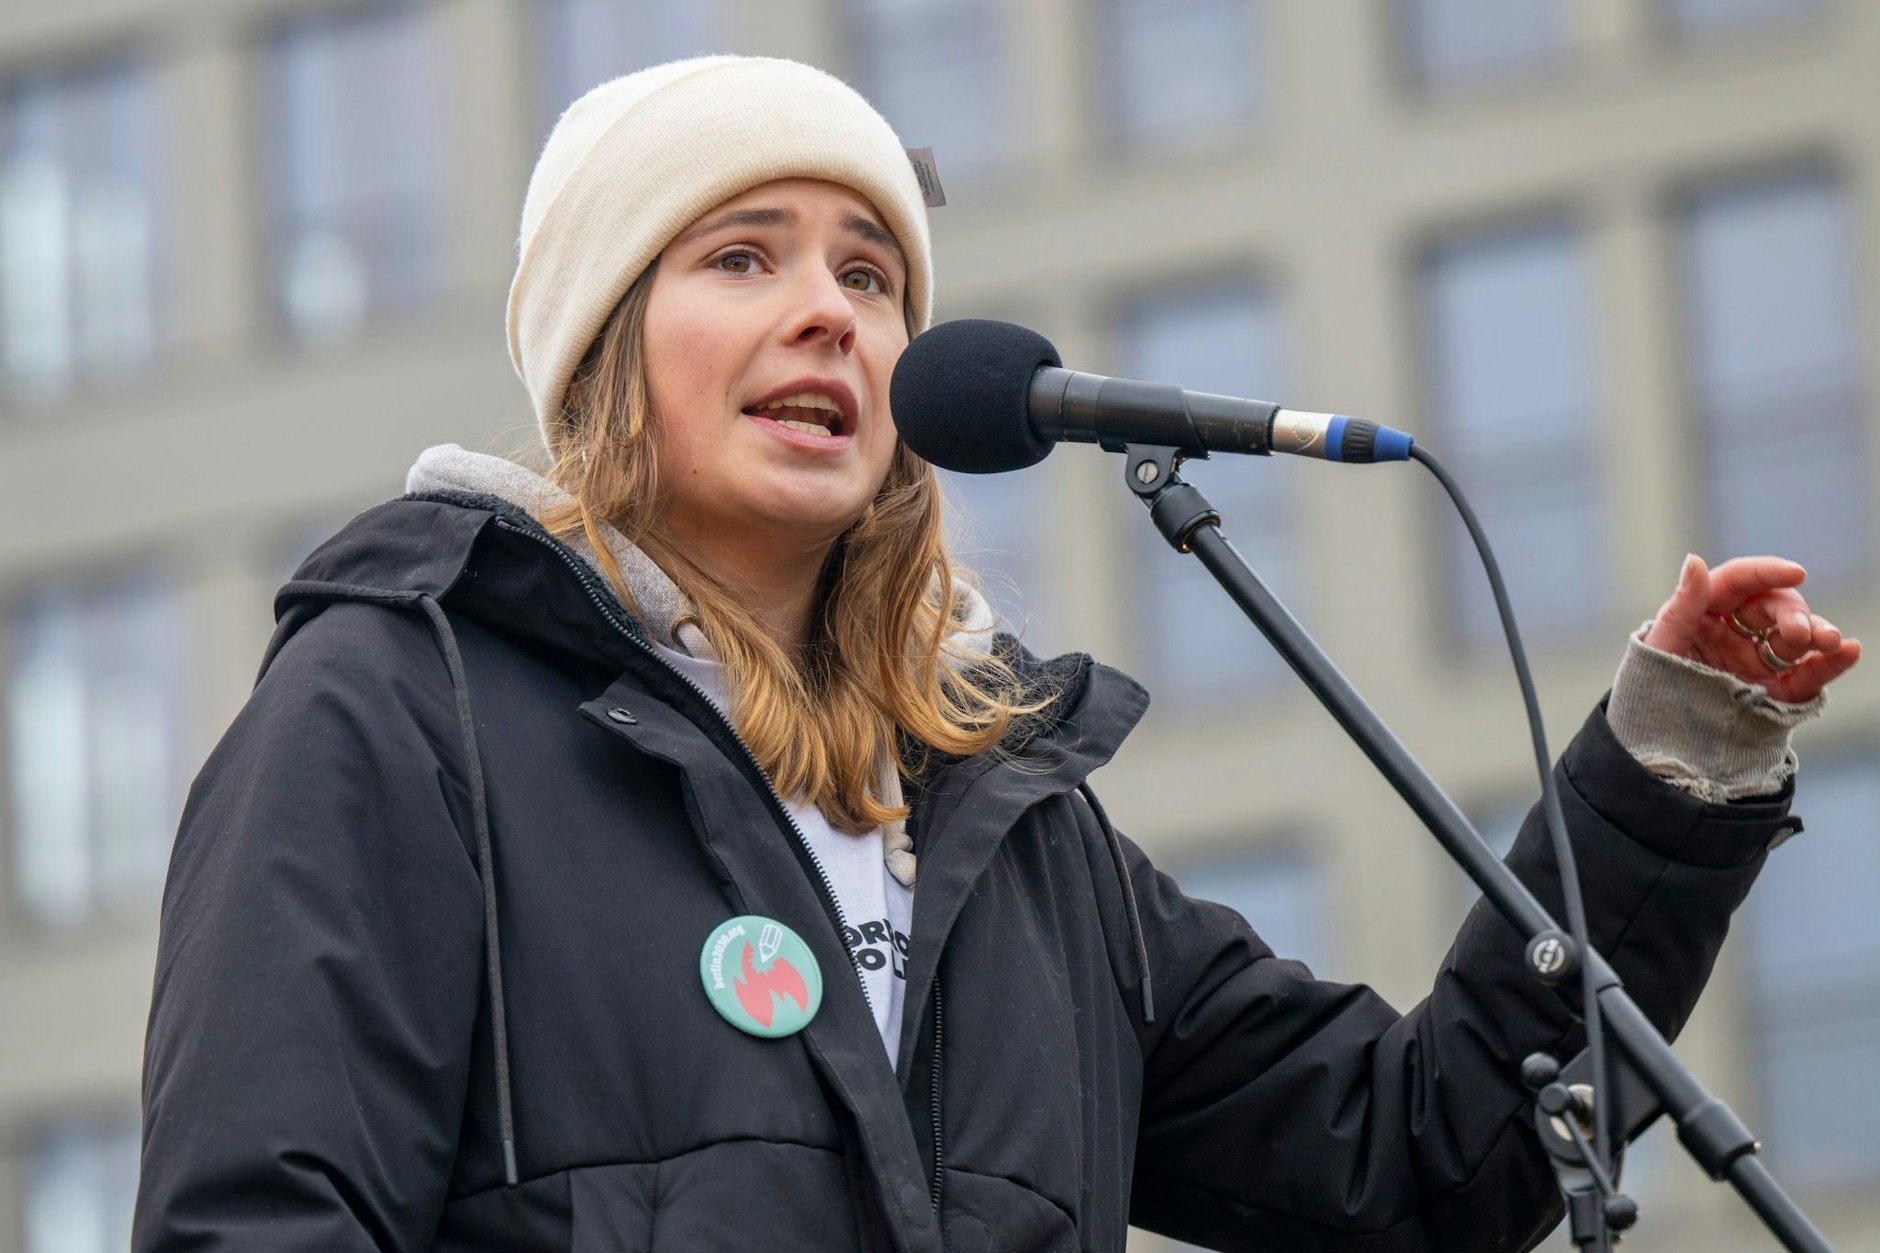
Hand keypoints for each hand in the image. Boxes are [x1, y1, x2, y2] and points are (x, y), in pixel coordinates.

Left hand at [1642, 554, 1859, 701]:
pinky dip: (1830, 663)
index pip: (1739, 582)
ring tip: (1830, 640)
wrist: (1658, 738)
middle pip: (1773, 608)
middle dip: (1792, 613)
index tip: (1796, 572)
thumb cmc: (1650, 685)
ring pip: (1796, 638)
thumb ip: (1682, 606)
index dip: (1767, 572)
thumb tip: (1695, 560)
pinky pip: (1808, 673)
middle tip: (1798, 632)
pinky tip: (1848, 652)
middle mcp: (1736, 632)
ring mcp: (1757, 660)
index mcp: (1706, 613)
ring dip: (1817, 633)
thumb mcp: (1660, 645)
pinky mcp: (1775, 690)